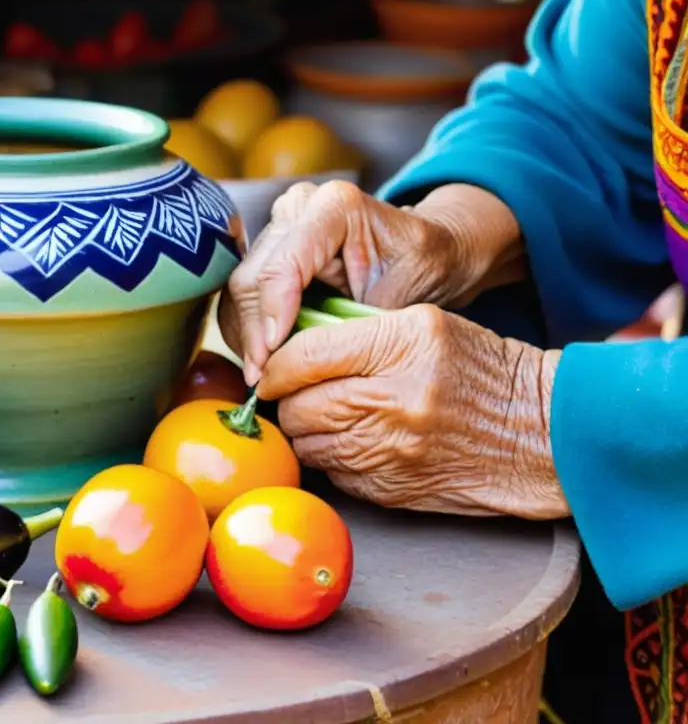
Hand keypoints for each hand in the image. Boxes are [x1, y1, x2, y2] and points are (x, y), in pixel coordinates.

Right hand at [219, 181, 525, 384]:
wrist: (430, 250)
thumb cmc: (425, 266)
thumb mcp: (406, 297)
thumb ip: (359, 326)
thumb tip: (313, 365)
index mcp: (335, 208)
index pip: (283, 266)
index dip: (272, 317)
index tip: (273, 362)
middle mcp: (298, 208)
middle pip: (253, 279)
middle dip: (255, 336)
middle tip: (263, 382)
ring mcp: (279, 226)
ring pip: (241, 290)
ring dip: (247, 337)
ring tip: (264, 377)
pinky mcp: (269, 249)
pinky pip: (245, 296)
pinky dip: (250, 331)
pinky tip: (265, 361)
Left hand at [257, 304, 568, 520]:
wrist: (544, 432)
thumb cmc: (484, 370)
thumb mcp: (427, 325)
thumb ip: (358, 334)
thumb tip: (292, 353)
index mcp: (401, 346)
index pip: (303, 357)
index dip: (275, 366)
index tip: (271, 370)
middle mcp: (393, 401)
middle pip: (297, 407)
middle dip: (286, 401)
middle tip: (294, 394)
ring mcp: (391, 451)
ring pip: (307, 445)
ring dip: (305, 432)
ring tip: (323, 417)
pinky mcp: (391, 489)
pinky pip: (333, 474)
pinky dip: (331, 458)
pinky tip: (351, 443)